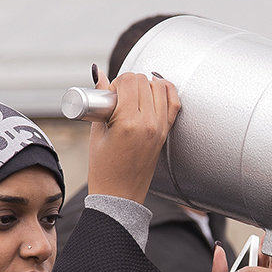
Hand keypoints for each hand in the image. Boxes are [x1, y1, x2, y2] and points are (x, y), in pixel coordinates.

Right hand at [86, 71, 180, 203]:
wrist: (119, 196)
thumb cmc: (104, 170)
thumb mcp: (97, 133)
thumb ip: (100, 102)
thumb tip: (99, 75)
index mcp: (129, 122)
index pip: (130, 81)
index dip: (117, 82)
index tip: (110, 92)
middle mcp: (149, 123)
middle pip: (144, 81)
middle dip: (129, 82)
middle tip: (119, 96)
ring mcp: (160, 128)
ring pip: (160, 87)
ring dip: (146, 85)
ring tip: (134, 96)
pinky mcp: (165, 134)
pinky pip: (174, 103)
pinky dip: (166, 92)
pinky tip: (155, 89)